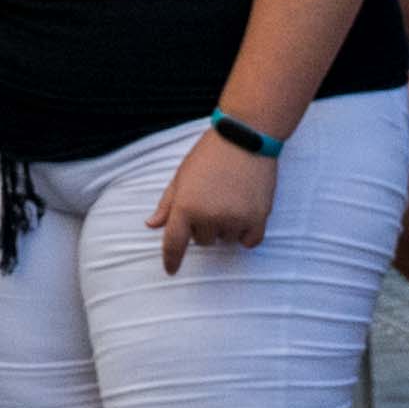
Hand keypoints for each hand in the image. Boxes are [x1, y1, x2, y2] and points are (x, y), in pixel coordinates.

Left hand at [158, 125, 281, 253]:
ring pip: (226, 240)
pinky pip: (249, 242)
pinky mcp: (257, 218)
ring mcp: (234, 219)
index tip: (171, 270)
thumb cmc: (209, 154)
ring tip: (230, 198)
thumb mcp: (181, 175)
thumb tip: (151, 225)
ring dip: (226, 227)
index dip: (171, 260)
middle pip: (202, 241)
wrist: (245, 137)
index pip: (174, 243)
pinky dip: (246, 234)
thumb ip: (167, 204)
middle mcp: (208, 217)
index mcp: (185, 206)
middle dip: (204, 226)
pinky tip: (245, 214)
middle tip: (212, 199)